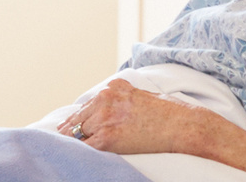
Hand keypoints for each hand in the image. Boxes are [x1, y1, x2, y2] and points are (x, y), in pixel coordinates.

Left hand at [60, 79, 238, 158]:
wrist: (184, 125)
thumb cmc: (171, 113)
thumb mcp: (143, 95)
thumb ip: (124, 99)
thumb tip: (114, 109)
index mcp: (114, 88)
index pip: (87, 105)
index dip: (78, 119)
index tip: (69, 127)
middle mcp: (106, 98)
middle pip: (78, 118)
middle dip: (71, 130)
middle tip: (61, 138)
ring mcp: (105, 118)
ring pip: (77, 132)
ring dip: (74, 141)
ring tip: (66, 149)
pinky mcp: (107, 137)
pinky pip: (84, 147)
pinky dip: (80, 152)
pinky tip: (76, 156)